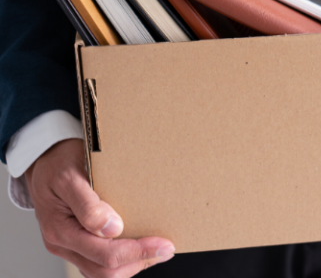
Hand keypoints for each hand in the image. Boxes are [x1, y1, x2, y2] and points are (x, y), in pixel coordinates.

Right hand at [24, 139, 175, 277]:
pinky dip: (122, 261)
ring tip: (156, 250)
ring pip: (101, 272)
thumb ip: (88, 204)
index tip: (163, 244)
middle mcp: (63, 243)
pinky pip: (97, 264)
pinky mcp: (75, 244)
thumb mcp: (70, 176)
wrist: (44, 161)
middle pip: (104, 270)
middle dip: (140, 261)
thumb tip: (112, 229)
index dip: (137, 252)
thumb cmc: (58, 164)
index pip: (103, 253)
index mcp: (61, 229)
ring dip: (132, 264)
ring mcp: (69, 246)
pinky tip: (139, 249)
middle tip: (167, 248)